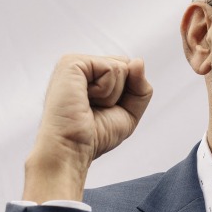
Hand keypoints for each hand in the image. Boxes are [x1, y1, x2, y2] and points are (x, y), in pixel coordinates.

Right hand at [23, 54, 152, 201]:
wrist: (71, 150)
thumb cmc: (94, 137)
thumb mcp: (129, 112)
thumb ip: (141, 87)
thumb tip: (138, 61)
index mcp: (91, 77)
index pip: (128, 71)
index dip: (126, 95)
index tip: (104, 112)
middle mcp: (82, 67)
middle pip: (127, 66)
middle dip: (122, 93)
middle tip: (96, 110)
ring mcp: (75, 62)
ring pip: (122, 67)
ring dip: (112, 95)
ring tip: (88, 106)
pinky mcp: (72, 63)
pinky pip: (112, 68)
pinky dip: (106, 90)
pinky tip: (85, 99)